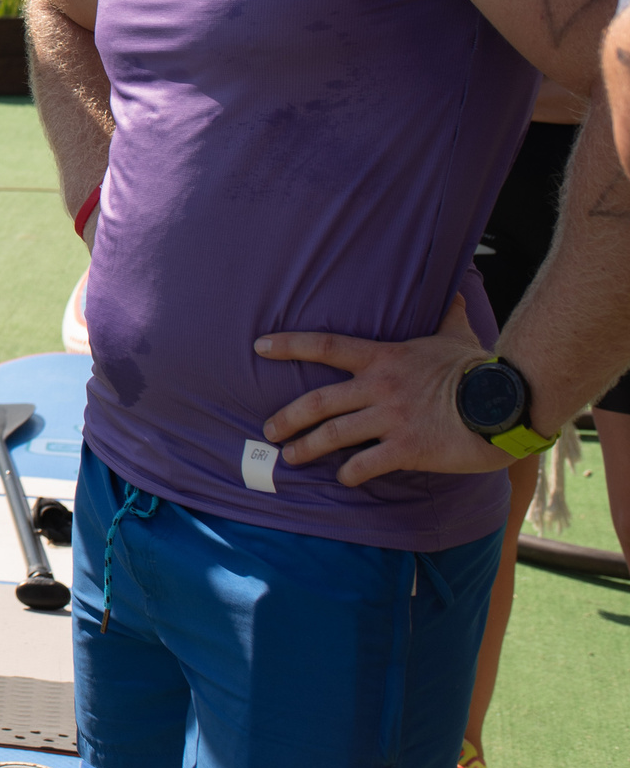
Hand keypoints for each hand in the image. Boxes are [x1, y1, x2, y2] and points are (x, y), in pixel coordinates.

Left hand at [256, 298, 507, 485]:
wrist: (507, 402)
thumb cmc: (479, 368)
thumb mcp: (457, 334)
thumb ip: (448, 314)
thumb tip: (456, 288)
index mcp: (384, 358)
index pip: (326, 345)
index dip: (289, 345)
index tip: (259, 347)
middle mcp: (380, 387)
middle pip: (319, 401)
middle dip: (288, 417)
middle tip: (268, 430)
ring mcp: (392, 419)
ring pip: (334, 434)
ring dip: (307, 447)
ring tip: (290, 457)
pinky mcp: (408, 449)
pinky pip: (367, 464)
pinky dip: (350, 473)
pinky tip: (343, 478)